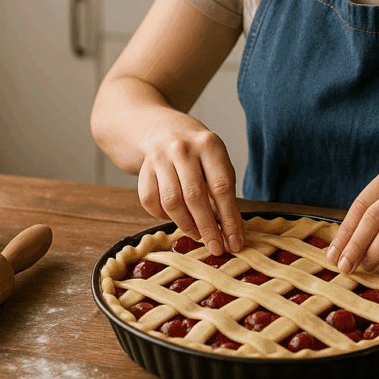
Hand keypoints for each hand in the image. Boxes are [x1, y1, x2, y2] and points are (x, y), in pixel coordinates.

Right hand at [137, 118, 242, 255]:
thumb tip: (231, 233)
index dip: (229, 219)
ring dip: (186, 225)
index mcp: (209, 145)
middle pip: (195, 196)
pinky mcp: (143, 169)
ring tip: (198, 235)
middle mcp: (183, 149)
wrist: (164, 129)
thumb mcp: (218, 161)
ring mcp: (160, 158)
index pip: (221, 187)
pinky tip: (175, 218)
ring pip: (171, 201)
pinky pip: (150, 201)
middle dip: (208, 228)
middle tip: (216, 249)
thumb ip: (224, 191)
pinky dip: (163, 216)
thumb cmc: (200, 153)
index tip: (234, 242)